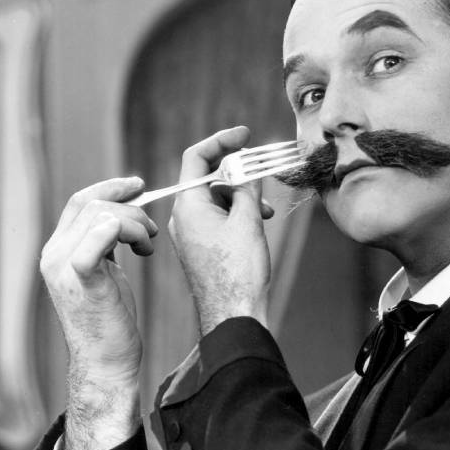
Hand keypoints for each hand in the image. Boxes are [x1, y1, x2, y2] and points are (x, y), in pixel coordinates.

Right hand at [39, 177, 157, 449]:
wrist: (106, 362)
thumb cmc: (110, 321)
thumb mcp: (105, 273)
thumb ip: (104, 244)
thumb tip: (122, 216)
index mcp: (57, 250)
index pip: (80, 201)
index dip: (111, 187)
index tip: (138, 185)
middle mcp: (53, 254)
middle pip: (93, 204)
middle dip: (131, 208)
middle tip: (152, 232)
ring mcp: (62, 266)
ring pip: (104, 215)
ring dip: (137, 224)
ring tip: (148, 247)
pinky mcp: (81, 279)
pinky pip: (99, 238)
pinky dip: (123, 232)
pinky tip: (142, 249)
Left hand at [169, 126, 273, 335]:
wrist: (233, 315)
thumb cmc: (238, 271)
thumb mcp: (248, 220)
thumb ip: (247, 187)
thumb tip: (247, 167)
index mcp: (188, 205)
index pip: (196, 157)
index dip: (221, 141)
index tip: (245, 135)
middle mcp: (183, 217)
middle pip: (209, 178)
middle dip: (239, 175)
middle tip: (264, 174)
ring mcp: (191, 234)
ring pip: (217, 200)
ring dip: (242, 198)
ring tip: (266, 211)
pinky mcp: (201, 248)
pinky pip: (218, 219)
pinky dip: (238, 215)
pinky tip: (257, 224)